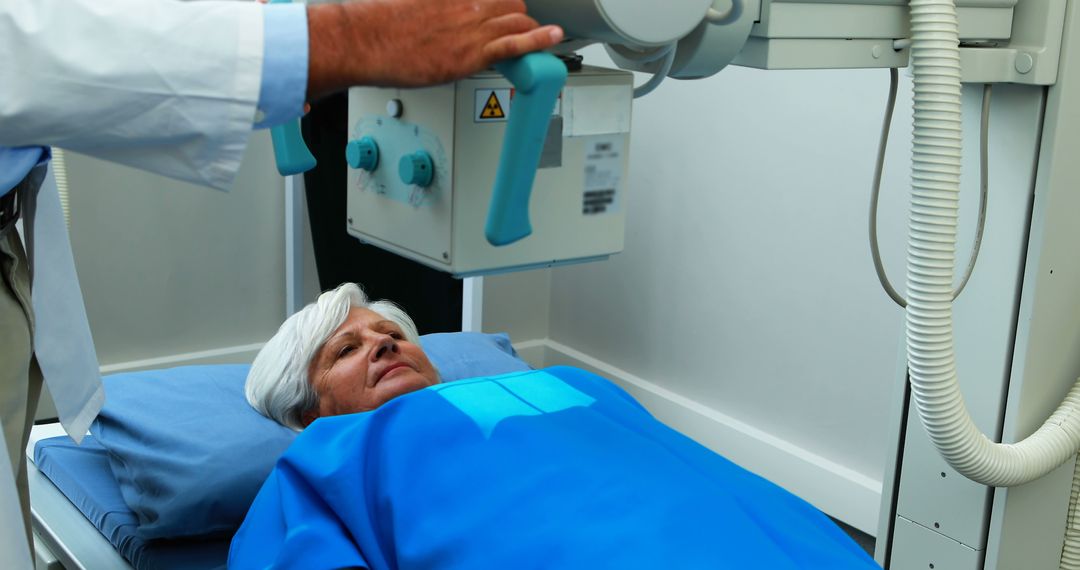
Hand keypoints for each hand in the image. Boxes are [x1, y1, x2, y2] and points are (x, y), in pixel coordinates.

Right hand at [306, 0, 562, 98]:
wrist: (365, 40)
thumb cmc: (380, 25)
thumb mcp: (414, 3)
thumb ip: (435, 5)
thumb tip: (439, 12)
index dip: (502, 2)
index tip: (505, 7)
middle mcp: (467, 1)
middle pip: (511, 1)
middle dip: (517, 15)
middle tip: (515, 28)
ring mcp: (471, 25)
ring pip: (518, 19)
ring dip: (528, 30)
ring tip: (536, 40)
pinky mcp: (471, 51)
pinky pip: (515, 43)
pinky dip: (539, 39)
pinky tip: (554, 37)